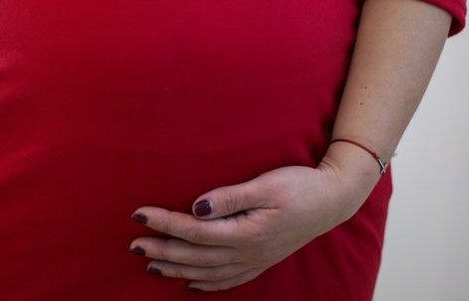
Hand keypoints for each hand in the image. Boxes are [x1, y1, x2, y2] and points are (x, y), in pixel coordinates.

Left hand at [129, 153, 380, 291]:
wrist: (334, 199)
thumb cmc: (301, 186)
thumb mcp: (265, 185)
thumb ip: (229, 198)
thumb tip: (196, 207)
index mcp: (246, 232)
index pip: (194, 231)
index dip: (165, 223)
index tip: (139, 214)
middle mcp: (248, 253)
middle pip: (195, 256)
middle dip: (162, 250)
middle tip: (134, 244)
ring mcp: (255, 260)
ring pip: (207, 272)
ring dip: (177, 268)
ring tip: (151, 262)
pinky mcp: (262, 260)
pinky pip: (228, 280)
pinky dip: (206, 283)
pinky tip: (191, 283)